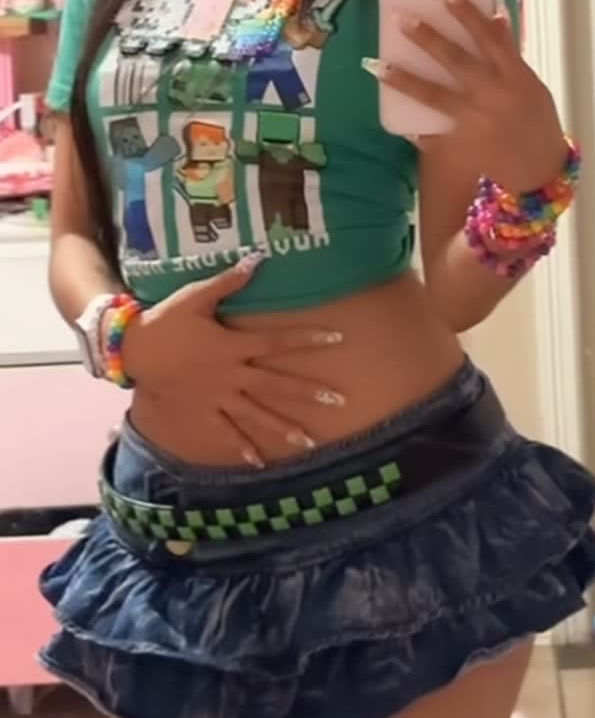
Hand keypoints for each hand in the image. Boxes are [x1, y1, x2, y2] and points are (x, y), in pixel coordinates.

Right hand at [120, 255, 346, 467]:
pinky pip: (224, 432)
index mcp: (233, 346)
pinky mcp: (202, 412)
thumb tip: (259, 257)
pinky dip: (240, 446)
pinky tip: (258, 461)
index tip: (336, 337)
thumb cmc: (166, 321)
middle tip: (337, 401)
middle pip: (275, 385)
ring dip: (282, 428)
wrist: (132, 351)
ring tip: (308, 442)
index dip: (307, 338)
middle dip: (307, 393)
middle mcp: (230, 375)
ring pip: (256, 415)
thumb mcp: (196, 296)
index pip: (277, 342)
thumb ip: (229, 281)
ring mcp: (217, 397)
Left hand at [373, 0, 568, 191]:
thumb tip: (496, 13)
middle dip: (426, 37)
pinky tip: (397, 122)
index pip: (487, 36)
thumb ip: (510, 53)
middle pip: (455, 60)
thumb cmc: (538, 118)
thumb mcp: (530, 82)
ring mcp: (475, 121)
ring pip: (434, 95)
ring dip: (403, 79)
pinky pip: (433, 136)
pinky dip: (416, 130)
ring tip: (375, 64)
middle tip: (399, 17)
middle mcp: (492, 94)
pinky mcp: (463, 146)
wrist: (542, 168)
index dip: (465, 12)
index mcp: (513, 75)